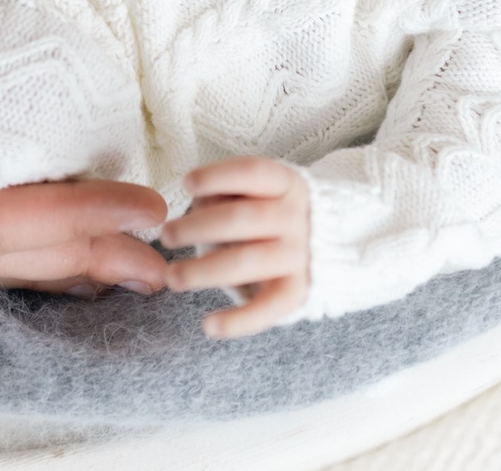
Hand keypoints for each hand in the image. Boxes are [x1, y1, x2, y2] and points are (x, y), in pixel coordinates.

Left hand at [162, 157, 310, 337]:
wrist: (334, 244)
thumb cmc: (275, 213)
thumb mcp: (261, 192)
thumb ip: (231, 193)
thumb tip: (199, 204)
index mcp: (287, 185)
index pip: (253, 173)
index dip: (218, 176)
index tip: (187, 184)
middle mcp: (297, 218)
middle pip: (243, 218)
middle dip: (197, 227)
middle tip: (166, 235)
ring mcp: (300, 256)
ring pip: (247, 262)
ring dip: (203, 270)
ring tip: (172, 277)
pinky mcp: (300, 291)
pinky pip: (269, 308)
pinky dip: (239, 321)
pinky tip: (209, 326)